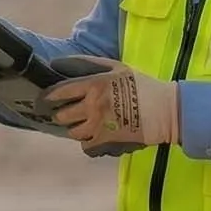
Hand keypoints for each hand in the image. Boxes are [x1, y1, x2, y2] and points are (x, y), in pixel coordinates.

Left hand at [45, 57, 179, 153]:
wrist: (167, 111)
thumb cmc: (142, 86)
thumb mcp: (117, 67)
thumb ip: (88, 63)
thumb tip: (59, 63)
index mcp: (94, 84)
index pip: (60, 92)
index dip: (47, 97)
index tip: (43, 100)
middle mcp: (93, 105)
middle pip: (62, 115)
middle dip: (62, 114)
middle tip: (68, 113)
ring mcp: (99, 125)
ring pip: (72, 132)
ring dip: (75, 129)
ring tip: (84, 124)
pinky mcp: (107, 141)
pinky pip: (86, 146)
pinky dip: (88, 143)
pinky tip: (95, 136)